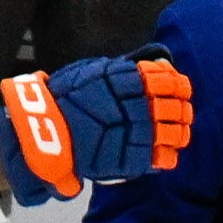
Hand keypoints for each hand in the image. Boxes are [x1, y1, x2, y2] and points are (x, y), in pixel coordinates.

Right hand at [0, 45, 193, 204]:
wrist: (41, 130)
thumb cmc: (63, 99)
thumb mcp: (89, 73)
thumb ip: (120, 70)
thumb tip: (156, 64)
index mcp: (126, 80)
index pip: (165, 79)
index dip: (176, 84)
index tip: (177, 87)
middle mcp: (137, 105)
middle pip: (176, 106)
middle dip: (181, 108)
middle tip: (178, 111)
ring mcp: (138, 133)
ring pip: (177, 132)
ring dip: (180, 131)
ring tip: (175, 131)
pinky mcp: (135, 158)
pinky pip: (165, 157)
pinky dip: (169, 154)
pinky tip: (164, 150)